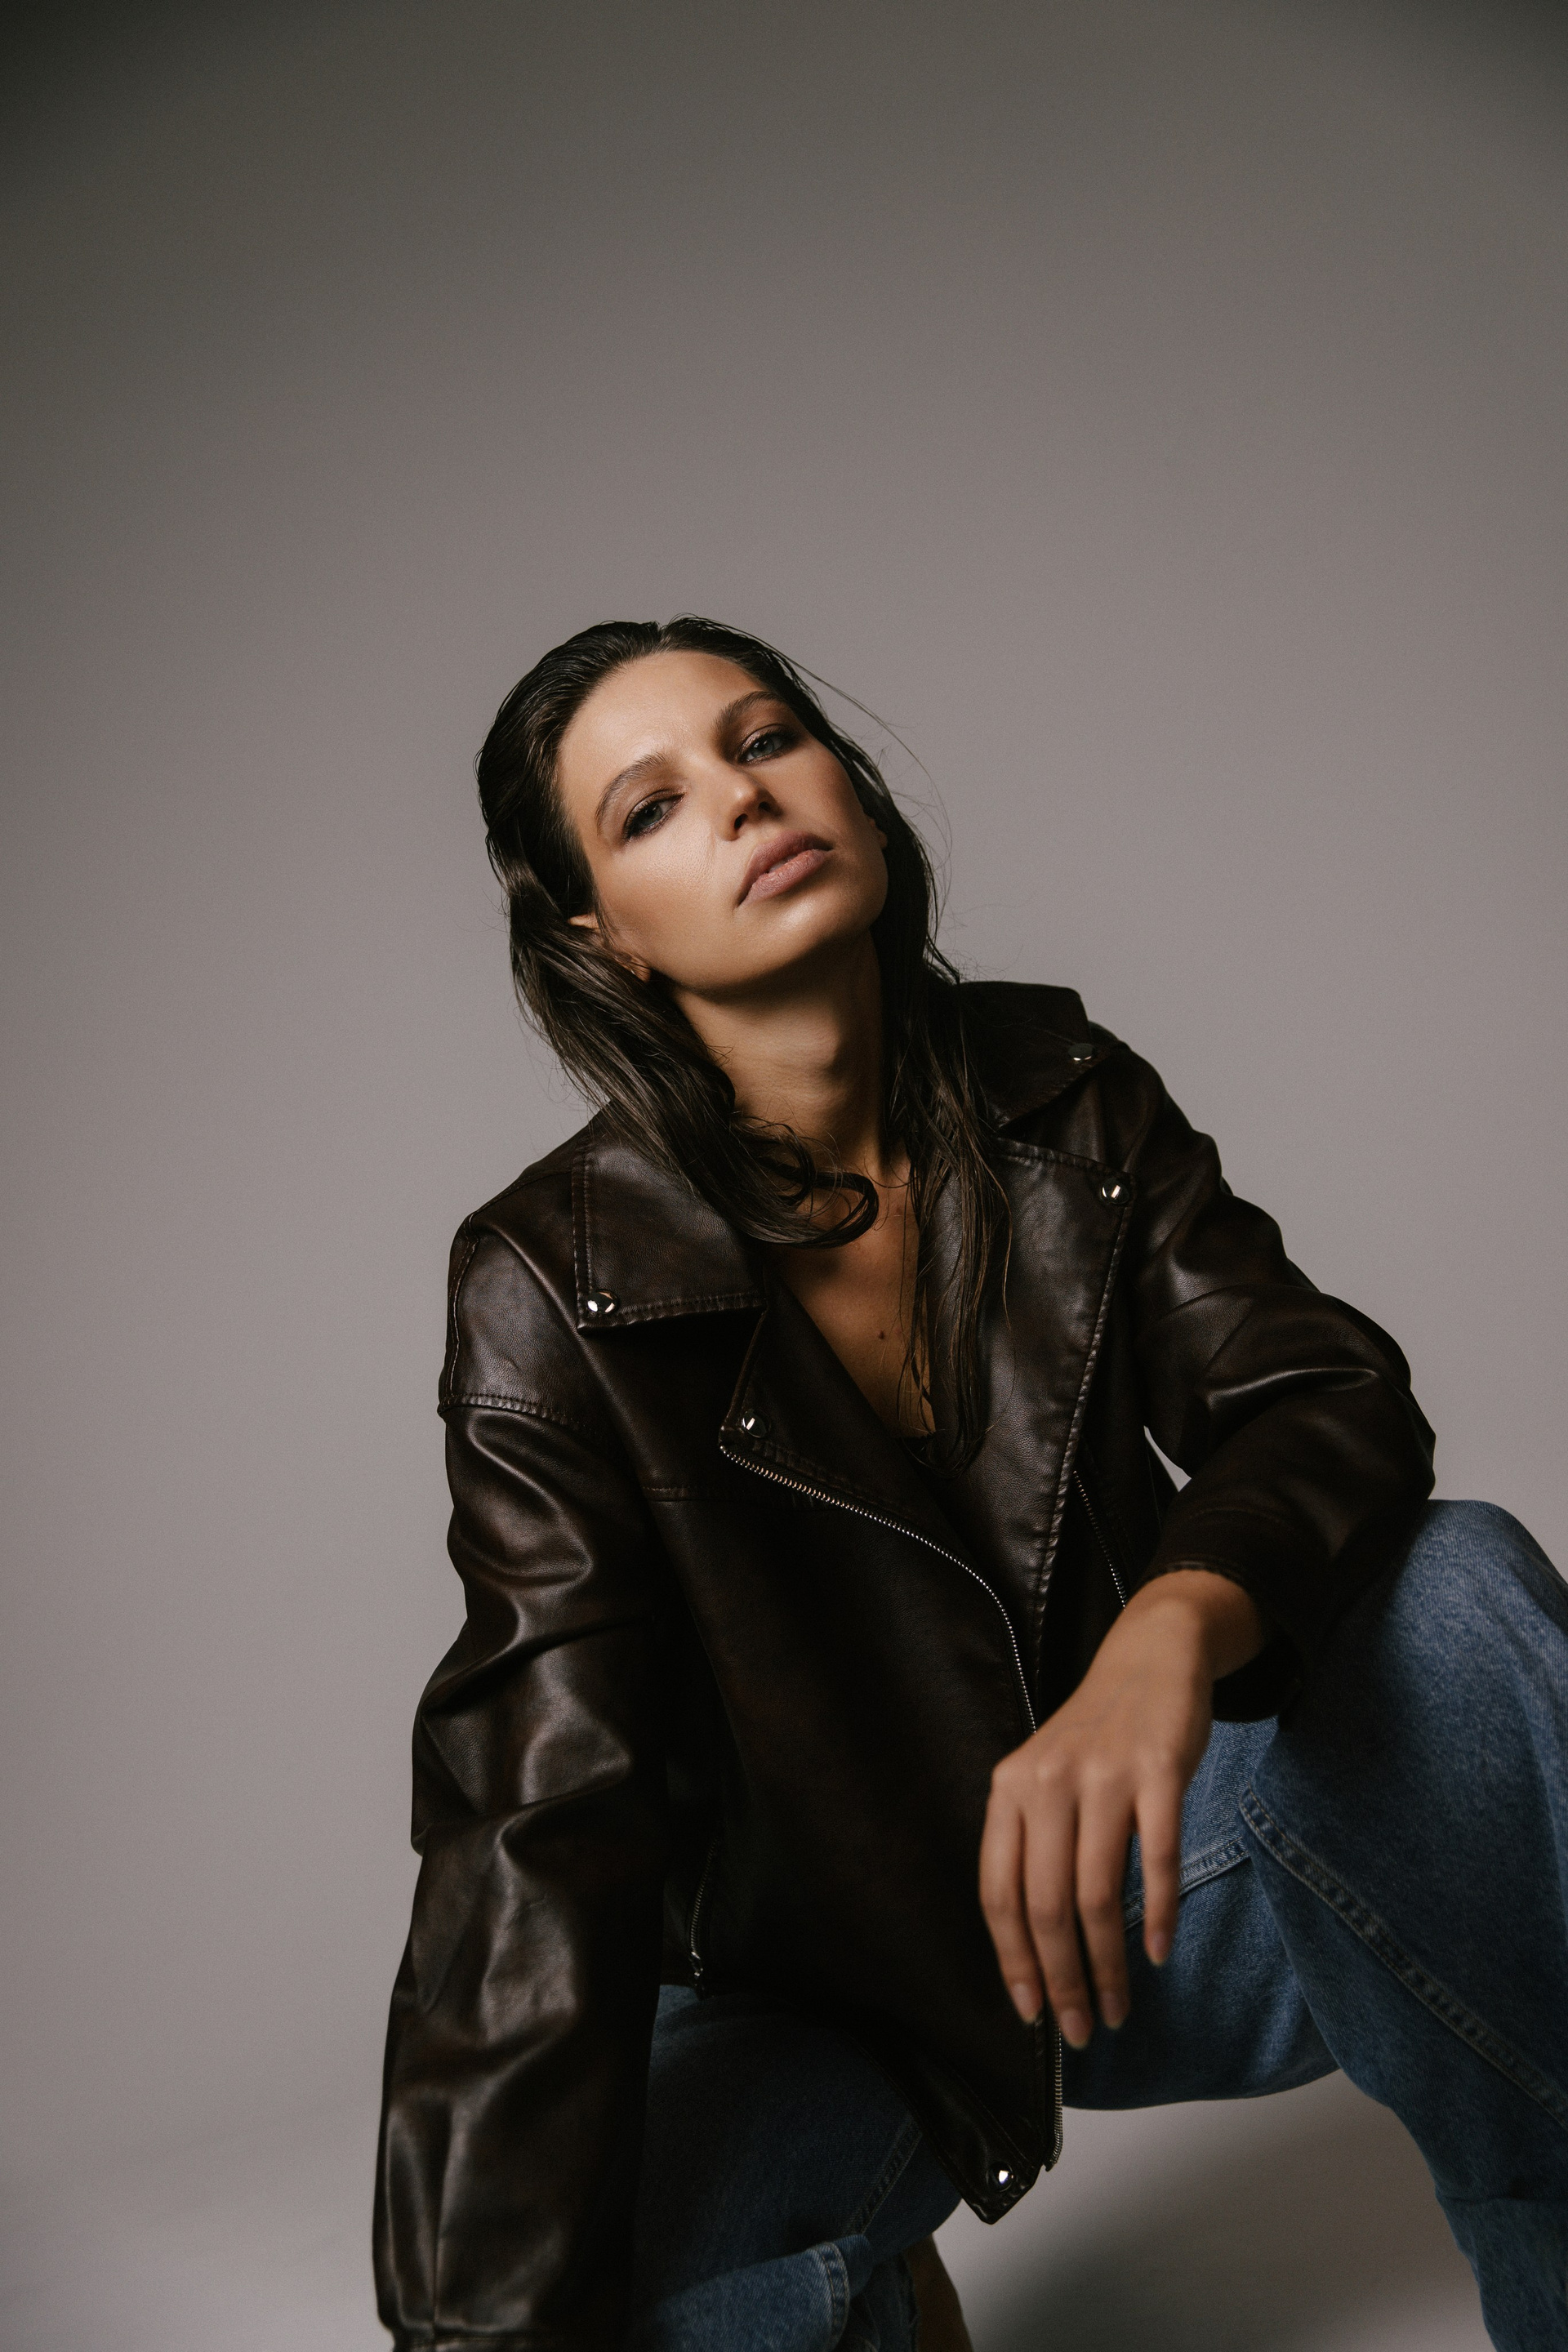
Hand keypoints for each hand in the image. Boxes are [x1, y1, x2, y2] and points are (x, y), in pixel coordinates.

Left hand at [978, 1569, 1264, 2045]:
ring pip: (1097, 1894)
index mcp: (1010, 1789)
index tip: (1031, 2012)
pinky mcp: (1158, 1771)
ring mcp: (1104, 1776)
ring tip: (1120, 2006)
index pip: (999, 1893)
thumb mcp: (1044, 1778)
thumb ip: (1033, 1844)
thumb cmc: (1096, 1736)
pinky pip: (1155, 1858)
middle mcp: (1047, 1781)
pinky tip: (1158, 1952)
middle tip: (1083, 2028)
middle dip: (1063, 1980)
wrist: (1150, 1656)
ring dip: (1108, 1964)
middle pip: (1046, 1905)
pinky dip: (1156, 1914)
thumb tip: (1035, 1948)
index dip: (1013, 1960)